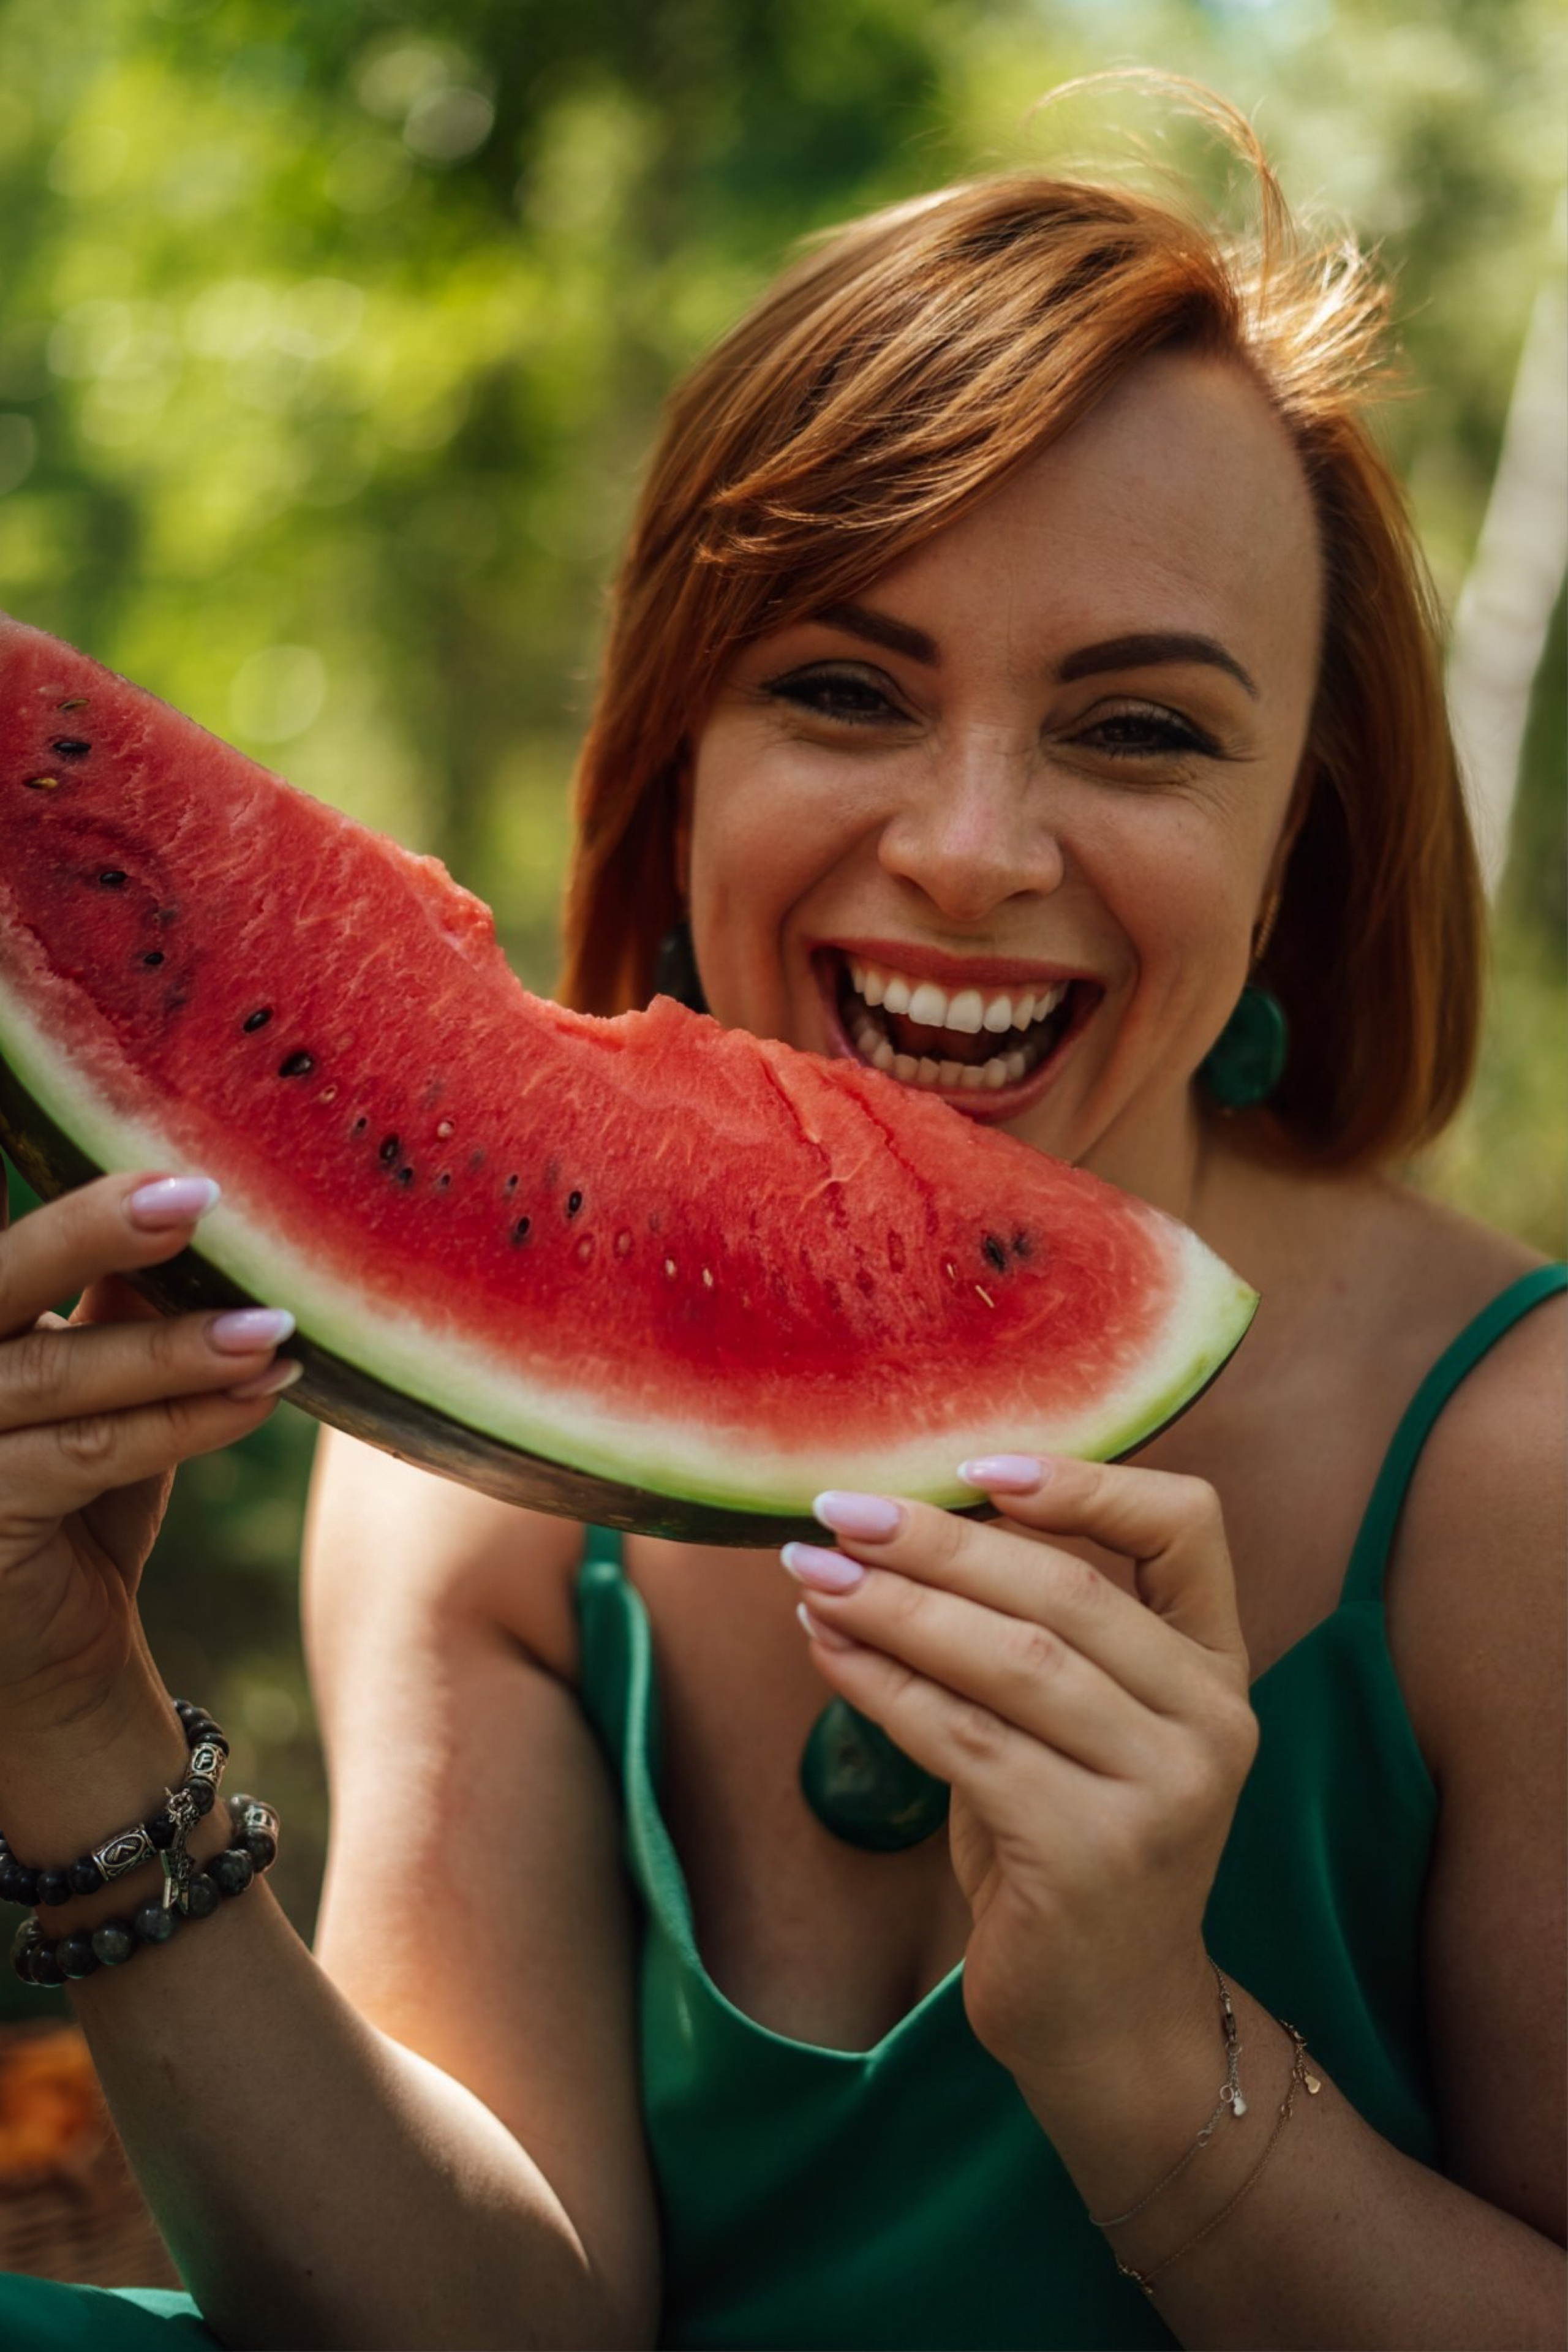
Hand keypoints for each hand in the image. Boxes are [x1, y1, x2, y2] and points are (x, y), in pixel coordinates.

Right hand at [0, 1168, 296, 1750]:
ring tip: (273, 1328)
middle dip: (93, 1231)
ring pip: (56, 1374)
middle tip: (197, 1198)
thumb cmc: (72, 1510)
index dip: (70, 1203)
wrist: (48, 1671)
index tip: (161, 1166)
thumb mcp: (97, 1395)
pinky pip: (88, 1451)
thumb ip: (113, 1310)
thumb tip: (178, 1205)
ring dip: (175, 1348)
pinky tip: (257, 1400)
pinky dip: (182, 1421)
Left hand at [784, 1456, 1258, 2098]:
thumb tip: (890, 1531)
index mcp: (1216, 1669)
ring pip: (1008, 1659)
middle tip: (840, 1511)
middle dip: (938, 1540)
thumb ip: (1033, 1634)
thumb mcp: (1079, 1730)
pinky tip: (827, 1651)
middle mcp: (1210, 1721)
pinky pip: (962, 1739)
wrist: (1109, 2023)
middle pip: (1064, 1589)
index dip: (1086, 1480)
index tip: (977, 1463)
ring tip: (810, 1573)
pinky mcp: (1089, 1851)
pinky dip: (882, 1685)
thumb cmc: (1072, 1849)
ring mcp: (1161, 1790)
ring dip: (893, 1607)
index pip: (1187, 1525)